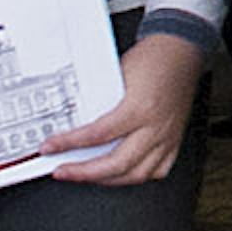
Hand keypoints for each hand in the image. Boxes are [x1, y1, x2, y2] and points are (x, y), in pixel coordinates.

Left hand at [42, 34, 208, 193]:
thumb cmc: (153, 58)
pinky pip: (157, 171)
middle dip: (84, 173)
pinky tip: (122, 173)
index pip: (98, 135)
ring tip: (87, 175)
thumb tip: (73, 119)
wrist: (180, 51)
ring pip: (136, 175)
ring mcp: (166, 137)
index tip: (50, 147)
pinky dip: (136, 176)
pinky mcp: (174, 141)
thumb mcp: (117, 74)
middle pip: (117, 164)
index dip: (69, 144)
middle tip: (63, 171)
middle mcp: (155, 126)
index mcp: (140, 107)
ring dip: (107, 180)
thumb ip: (99, 100)